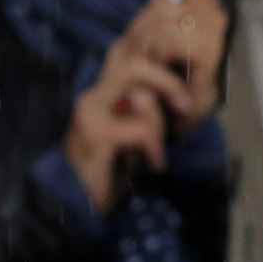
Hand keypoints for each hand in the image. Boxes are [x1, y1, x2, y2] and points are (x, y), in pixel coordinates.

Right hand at [62, 71, 172, 212]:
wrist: (78, 202)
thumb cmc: (110, 169)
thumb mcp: (132, 133)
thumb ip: (146, 110)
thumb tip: (178, 94)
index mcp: (100, 92)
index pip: (131, 59)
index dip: (162, 70)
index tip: (183, 93)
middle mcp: (92, 96)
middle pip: (135, 64)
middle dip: (166, 81)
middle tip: (185, 106)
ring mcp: (92, 113)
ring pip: (142, 96)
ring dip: (158, 126)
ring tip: (154, 152)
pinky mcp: (97, 134)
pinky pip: (141, 128)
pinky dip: (154, 147)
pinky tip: (152, 164)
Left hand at [113, 0, 226, 138]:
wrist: (183, 123)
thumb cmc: (172, 82)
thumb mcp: (160, 43)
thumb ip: (155, 16)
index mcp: (203, 8)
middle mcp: (212, 15)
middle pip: (161, 5)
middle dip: (140, 32)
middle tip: (138, 61)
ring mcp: (212, 33)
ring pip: (159, 24)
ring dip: (145, 50)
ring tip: (149, 76)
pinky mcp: (209, 52)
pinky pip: (167, 43)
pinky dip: (156, 62)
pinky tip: (163, 85)